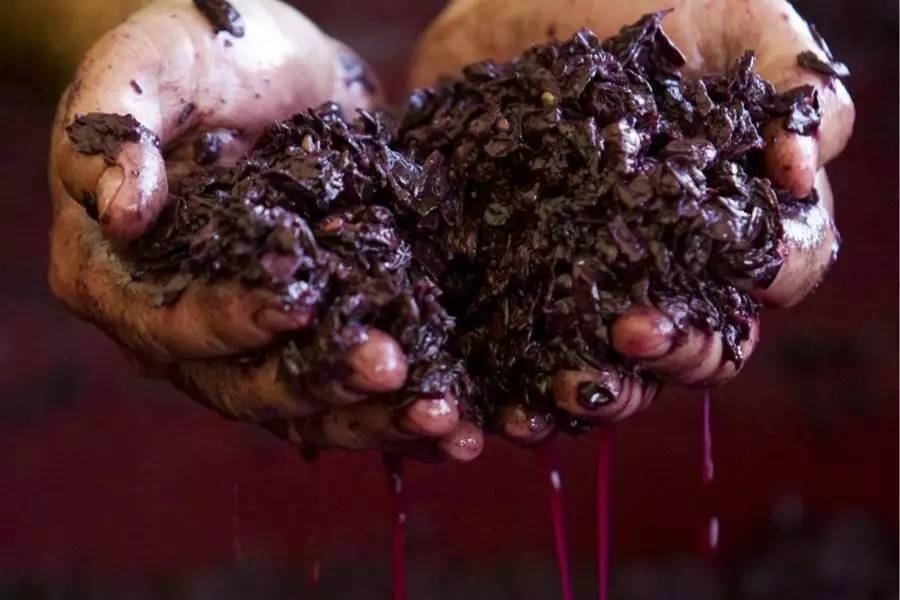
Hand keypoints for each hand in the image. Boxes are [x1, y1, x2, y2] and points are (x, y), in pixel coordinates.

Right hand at [48, 0, 482, 460]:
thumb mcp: (140, 69)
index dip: (228, 322)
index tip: (294, 305)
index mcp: (121, 279)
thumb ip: (113, 133)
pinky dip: (405, 410)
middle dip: (322, 384)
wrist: (261, 62)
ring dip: (376, 417)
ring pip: (309, 406)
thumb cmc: (188, 55)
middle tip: (392, 367)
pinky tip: (461, 422)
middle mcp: (185, 328)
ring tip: (446, 418)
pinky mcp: (320, 330)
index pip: (169, 323)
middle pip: (247, 387)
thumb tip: (123, 211)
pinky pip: (355, 387)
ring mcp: (258, 340)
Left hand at [409, 0, 852, 438]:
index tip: (743, 275)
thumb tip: (802, 168)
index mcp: (735, 211)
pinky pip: (525, 365)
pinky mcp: (518, 293)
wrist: (509, 3)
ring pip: (620, 376)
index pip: (784, 268)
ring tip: (563, 391)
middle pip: (705, 345)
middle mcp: (671, 264)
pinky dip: (517, 398)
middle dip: (680, 353)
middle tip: (632, 333)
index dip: (773, 282)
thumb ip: (792, 82)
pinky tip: (499, 410)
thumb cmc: (631, 2)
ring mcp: (593, 286)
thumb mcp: (730, 16)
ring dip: (603, 397)